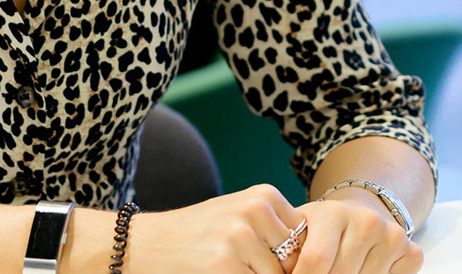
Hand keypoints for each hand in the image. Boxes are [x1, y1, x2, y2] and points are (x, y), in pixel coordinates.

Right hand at [124, 184, 306, 273]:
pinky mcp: (224, 265)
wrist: (145, 244)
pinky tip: (221, 273)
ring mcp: (240, 238)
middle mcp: (255, 211)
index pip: (305, 238)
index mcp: (264, 195)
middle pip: (295, 261)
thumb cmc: (198, 234)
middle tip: (250, 266)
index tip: (279, 265)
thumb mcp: (239, 216)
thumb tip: (315, 256)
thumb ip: (275, 229)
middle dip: (281, 273)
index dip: (295, 261)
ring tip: (233, 268)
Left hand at [285, 191, 421, 273]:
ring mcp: (392, 236)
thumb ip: (286, 249)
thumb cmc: (322, 229)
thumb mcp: (300, 231)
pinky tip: (364, 269)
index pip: (316, 262)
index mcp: (333, 213)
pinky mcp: (411, 251)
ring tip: (338, 270)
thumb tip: (275, 271)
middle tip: (323, 273)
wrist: (360, 213)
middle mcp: (367, 221)